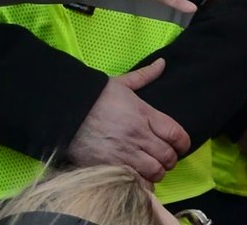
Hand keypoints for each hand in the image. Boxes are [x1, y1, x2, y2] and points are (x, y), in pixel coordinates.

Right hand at [66, 58, 190, 183]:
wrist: (63, 111)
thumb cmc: (93, 97)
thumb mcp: (121, 83)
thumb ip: (145, 75)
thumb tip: (162, 63)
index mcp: (145, 114)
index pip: (177, 134)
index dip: (183, 144)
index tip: (181, 147)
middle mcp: (139, 135)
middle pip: (168, 156)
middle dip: (170, 161)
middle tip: (164, 160)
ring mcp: (124, 153)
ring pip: (154, 172)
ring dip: (156, 174)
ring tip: (151, 171)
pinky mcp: (108, 167)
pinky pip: (134, 182)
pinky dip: (140, 184)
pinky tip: (137, 179)